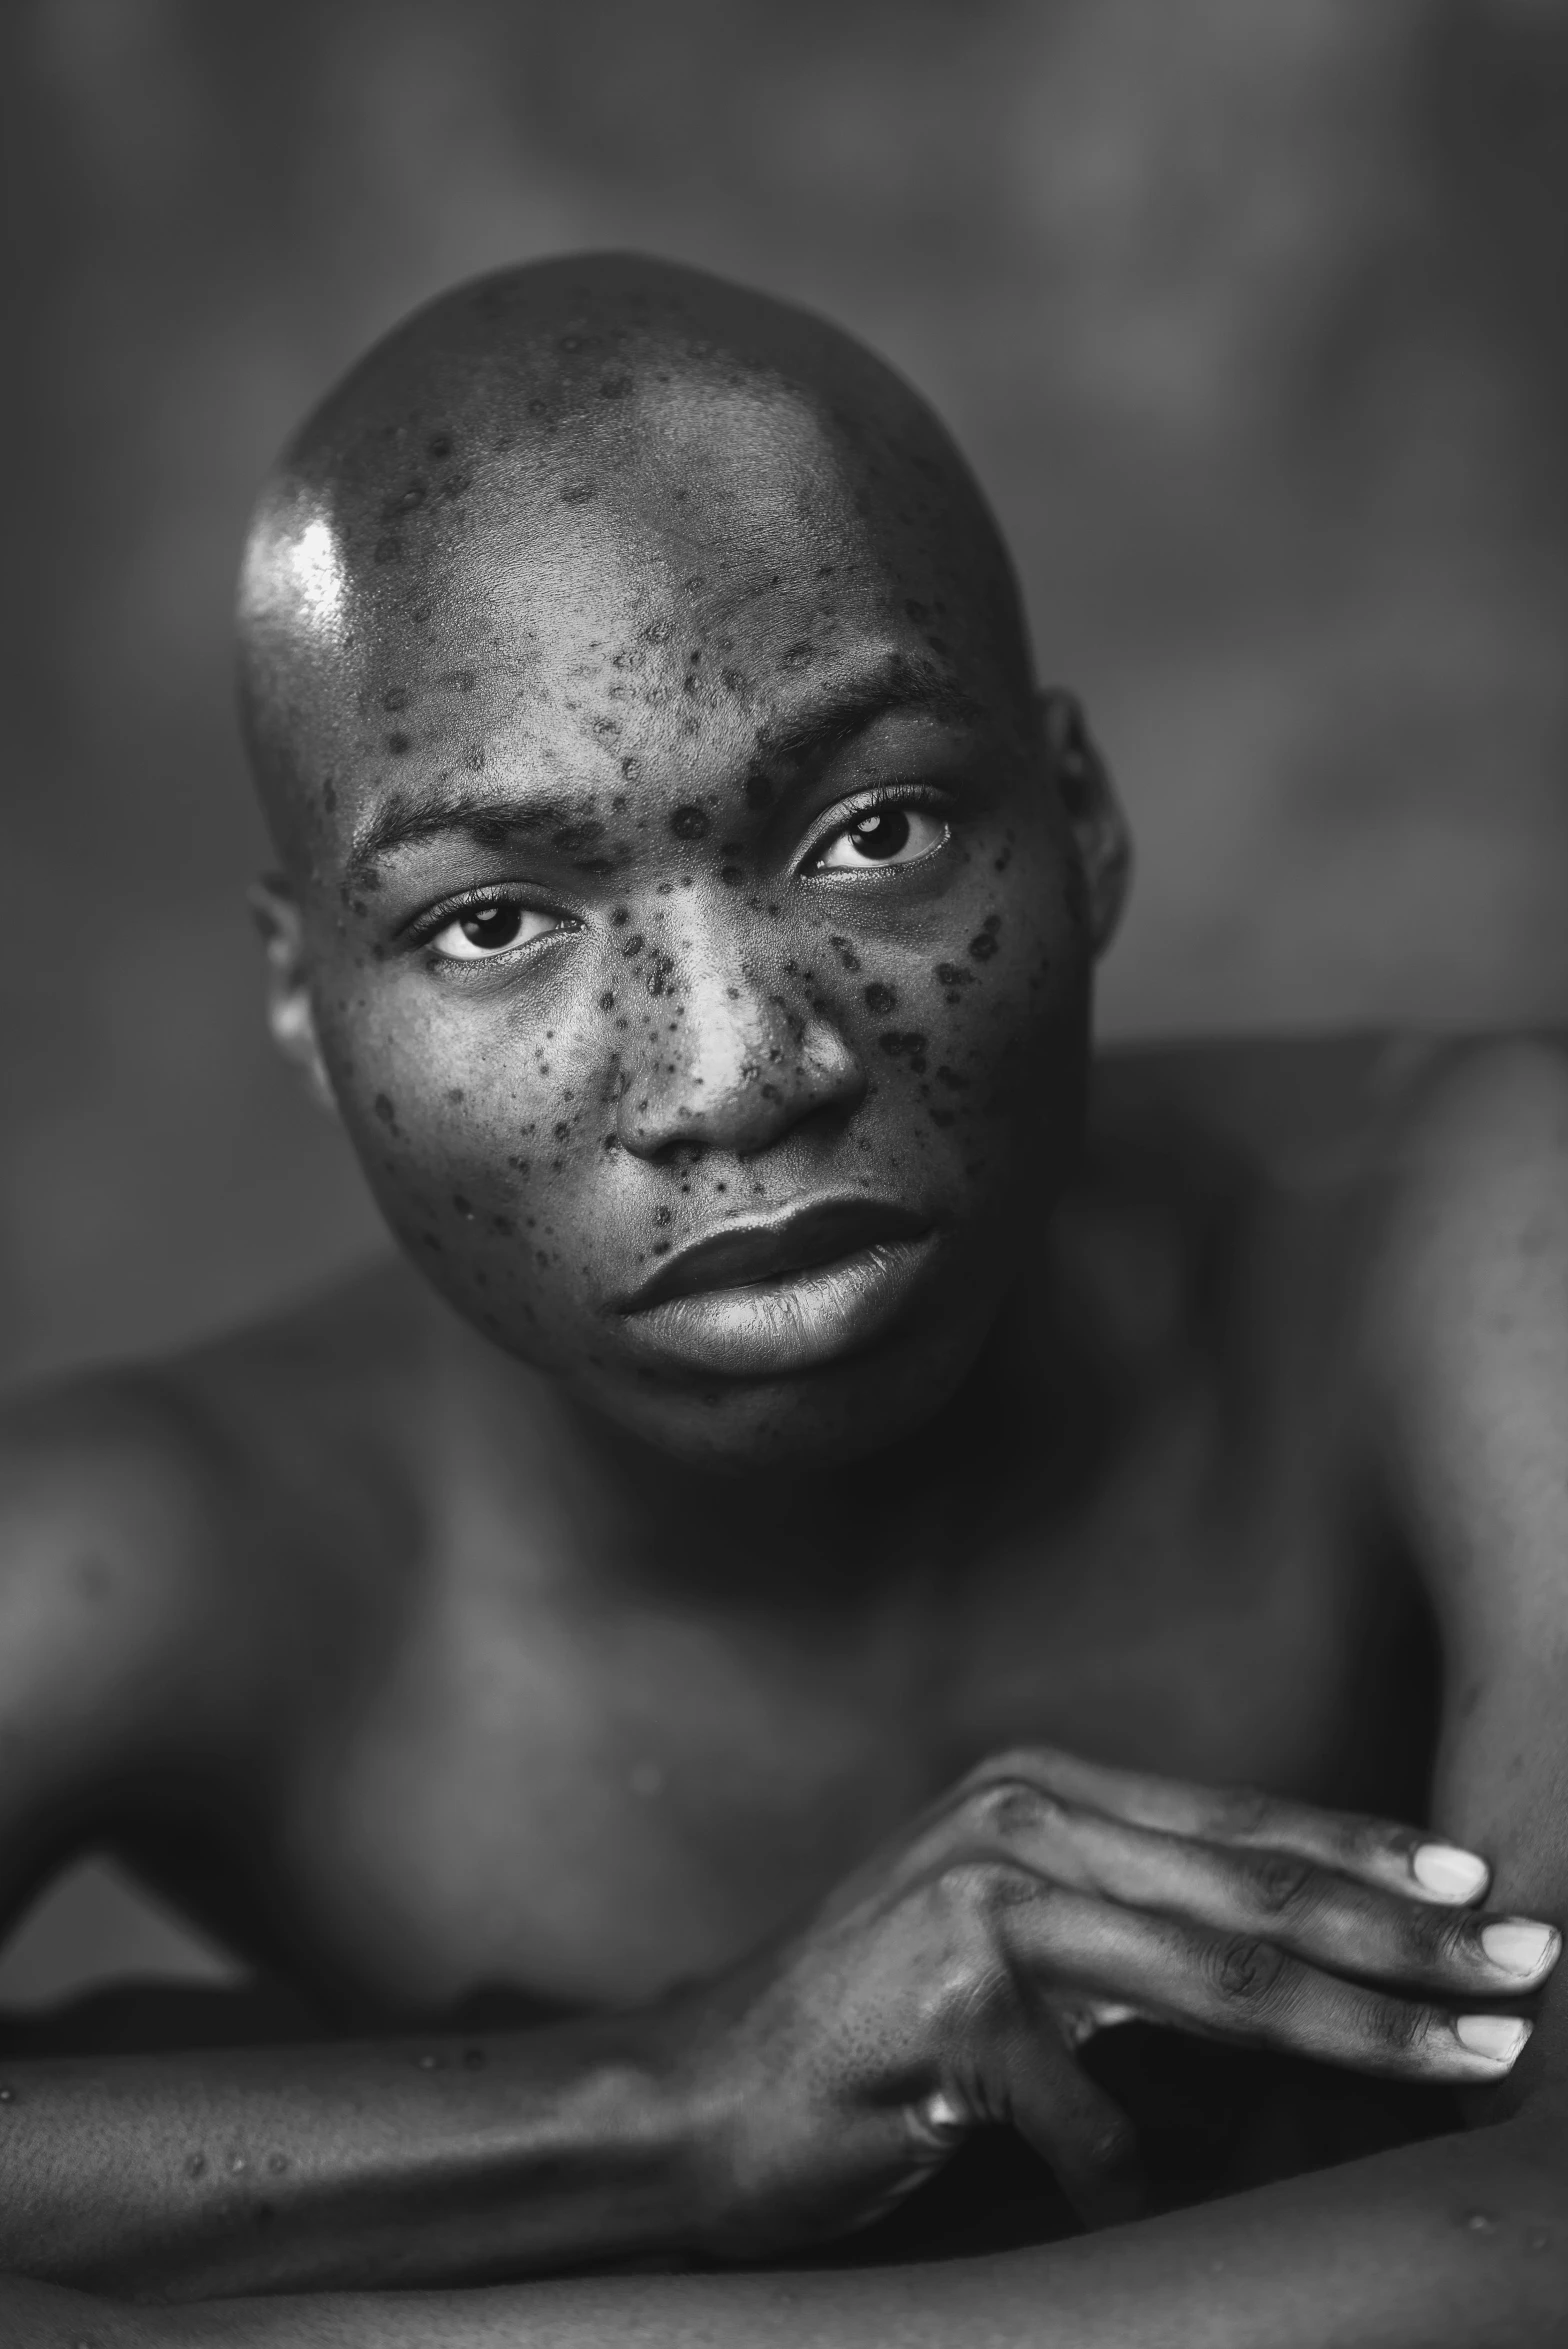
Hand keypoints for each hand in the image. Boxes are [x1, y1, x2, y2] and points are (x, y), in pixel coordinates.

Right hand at [671, 1745, 1559, 2254]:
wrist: (700, 2090)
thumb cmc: (872, 2026)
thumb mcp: (1010, 1933)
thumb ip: (1131, 1917)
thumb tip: (1295, 1947)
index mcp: (1038, 1791)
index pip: (1242, 1825)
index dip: (1369, 1856)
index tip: (1479, 1891)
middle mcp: (1016, 1820)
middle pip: (1255, 1889)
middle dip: (1406, 1937)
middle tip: (1523, 1966)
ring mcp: (981, 1905)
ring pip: (1219, 1974)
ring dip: (1359, 2026)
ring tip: (1463, 2056)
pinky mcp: (952, 2007)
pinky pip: (1102, 2121)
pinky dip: (1151, 2185)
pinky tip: (1169, 2222)